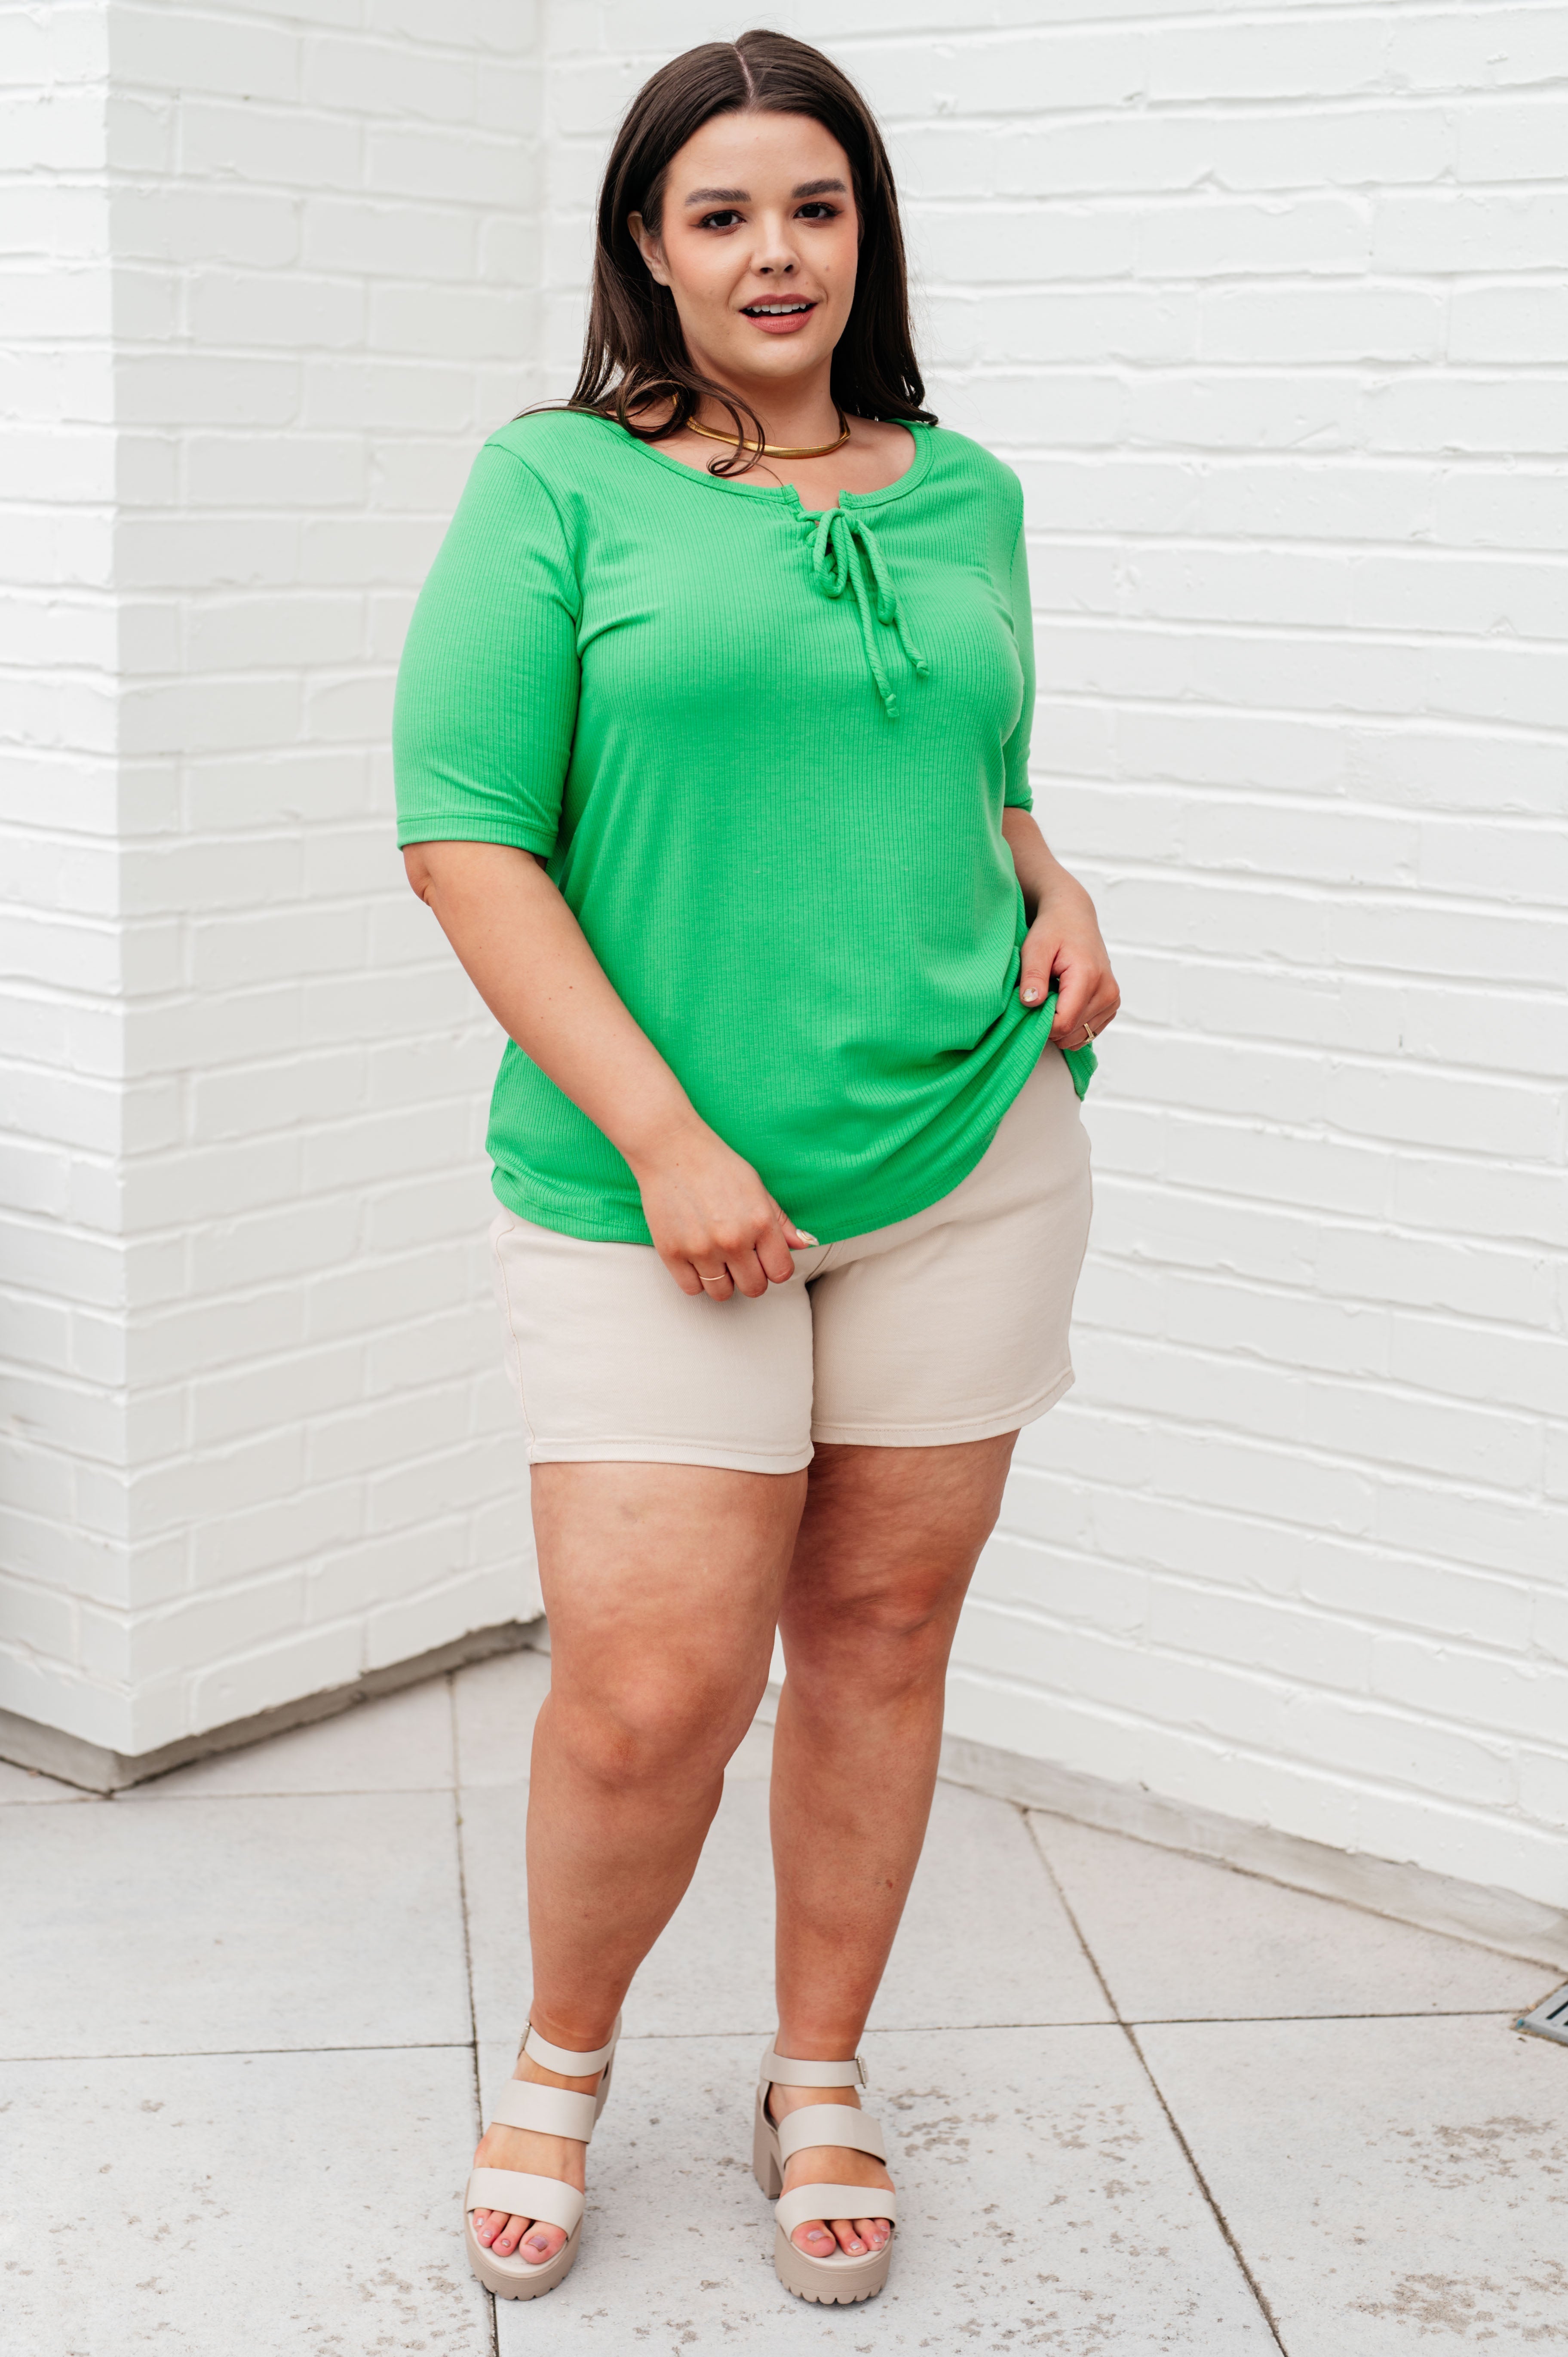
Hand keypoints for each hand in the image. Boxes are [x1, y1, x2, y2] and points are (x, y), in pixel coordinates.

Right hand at [631, 1122, 816, 1299]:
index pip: (781, 1272)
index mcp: (760, 1222)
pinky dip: (696, 1279)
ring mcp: (701, 1249)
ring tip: (718, 1258)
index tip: (765, 1260)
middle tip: (741, 1259)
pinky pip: (692, 1288)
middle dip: (751, 1277)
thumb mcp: (758, 1188)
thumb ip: (781, 1221)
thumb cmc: (717, 1166)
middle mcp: (733, 1240)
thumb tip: (803, 1244)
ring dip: (724, 1281)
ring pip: (723, 1293)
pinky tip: (697, 1259)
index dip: (775, 1268)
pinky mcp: (672, 1253)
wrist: (671, 1150)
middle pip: (754, 1288)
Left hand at [1019, 876, 1119, 1051]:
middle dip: (1048, 1024)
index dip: (1040, 1023)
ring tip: (1052, 997)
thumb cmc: (1053, 930)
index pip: (1063, 1023)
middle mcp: (1107, 991)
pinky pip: (1087, 1032)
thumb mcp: (1035, 948)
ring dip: (1060, 1025)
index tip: (1028, 1007)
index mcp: (1089, 977)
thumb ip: (1033, 976)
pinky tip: (1063, 1003)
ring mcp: (1112, 1000)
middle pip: (1071, 1033)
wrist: (1074, 918)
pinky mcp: (1111, 1005)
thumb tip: (1030, 1003)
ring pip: (1079, 1036)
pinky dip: (1071, 1026)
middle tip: (1039, 999)